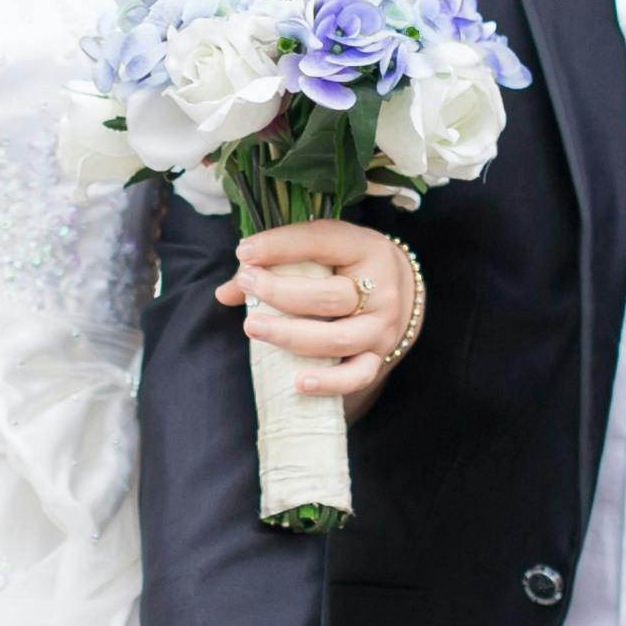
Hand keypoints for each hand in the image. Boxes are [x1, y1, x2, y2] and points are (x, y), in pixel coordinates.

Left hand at [219, 220, 418, 405]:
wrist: (400, 291)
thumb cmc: (347, 266)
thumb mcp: (323, 251)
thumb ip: (276, 264)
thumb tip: (225, 293)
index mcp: (365, 248)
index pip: (322, 242)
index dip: (281, 246)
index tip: (244, 252)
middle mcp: (380, 289)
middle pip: (328, 296)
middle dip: (280, 292)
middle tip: (247, 285)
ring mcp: (381, 327)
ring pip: (337, 338)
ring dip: (291, 335)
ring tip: (253, 327)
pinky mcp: (379, 356)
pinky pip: (357, 376)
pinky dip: (329, 383)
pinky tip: (298, 383)